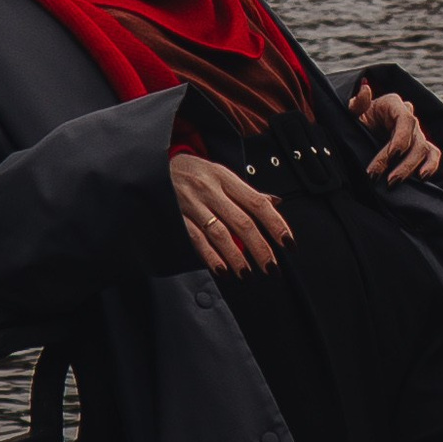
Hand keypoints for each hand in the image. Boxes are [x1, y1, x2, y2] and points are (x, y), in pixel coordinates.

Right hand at [171, 154, 292, 277]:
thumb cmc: (193, 173)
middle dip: (260, 248)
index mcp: (225, 178)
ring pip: (220, 234)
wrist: (154, 167)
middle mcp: (210, 190)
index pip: (257, 203)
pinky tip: (222, 270)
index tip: (288, 244)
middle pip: (242, 222)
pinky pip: (196, 240)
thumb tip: (276, 203)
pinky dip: (211, 257)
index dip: (276, 225)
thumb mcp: (221, 175)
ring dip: (236, 257)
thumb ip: (247, 192)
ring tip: (247, 274)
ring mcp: (192, 204)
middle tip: (271, 268)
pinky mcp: (177, 217)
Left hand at [350, 82, 442, 181]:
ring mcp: (416, 133)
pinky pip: (432, 154)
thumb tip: (365, 90)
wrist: (362, 126)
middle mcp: (409, 117)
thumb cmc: (359, 118)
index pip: (405, 120)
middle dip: (401, 163)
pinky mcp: (420, 146)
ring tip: (394, 183)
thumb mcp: (353, 111)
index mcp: (394, 105)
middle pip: (414, 140)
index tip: (391, 156)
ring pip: (423, 150)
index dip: (401, 139)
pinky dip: (431, 166)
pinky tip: (422, 178)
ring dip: (410, 168)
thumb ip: (357, 103)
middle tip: (385, 180)